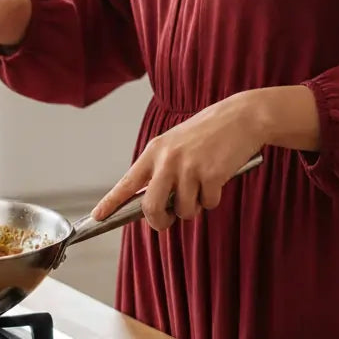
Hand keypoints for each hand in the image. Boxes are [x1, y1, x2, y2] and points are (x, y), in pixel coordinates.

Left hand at [91, 93, 262, 230]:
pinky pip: (208, 204)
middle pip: (151, 208)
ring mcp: (189, 167)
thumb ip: (162, 170)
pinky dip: (214, 199)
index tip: (97, 216)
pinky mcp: (211, 175)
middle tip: (169, 219)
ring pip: (184, 211)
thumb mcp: (176, 144)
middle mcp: (167, 159)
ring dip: (195, 207)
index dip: (110, 202)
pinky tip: (219, 177)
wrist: (241, 116)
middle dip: (160, 221)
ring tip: (203, 184)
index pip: (127, 182)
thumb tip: (156, 206)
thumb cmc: (209, 133)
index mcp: (155, 151)